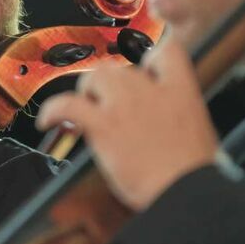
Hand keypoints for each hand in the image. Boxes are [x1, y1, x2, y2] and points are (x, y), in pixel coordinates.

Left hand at [35, 40, 218, 210]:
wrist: (187, 193)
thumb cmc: (193, 174)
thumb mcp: (197, 131)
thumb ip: (174, 113)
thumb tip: (158, 117)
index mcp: (181, 91)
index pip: (165, 50)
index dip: (149, 54)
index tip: (139, 63)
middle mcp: (151, 90)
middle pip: (121, 68)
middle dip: (110, 84)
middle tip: (106, 106)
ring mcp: (126, 105)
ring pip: (96, 76)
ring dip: (88, 92)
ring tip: (86, 112)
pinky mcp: (103, 125)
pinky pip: (67, 104)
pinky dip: (53, 109)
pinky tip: (48, 121)